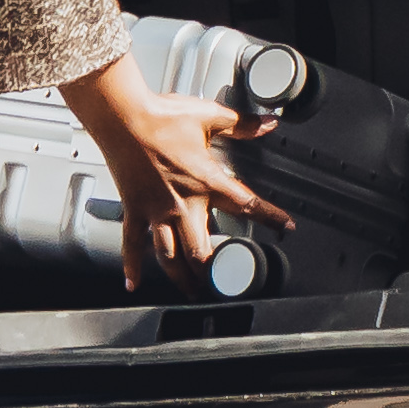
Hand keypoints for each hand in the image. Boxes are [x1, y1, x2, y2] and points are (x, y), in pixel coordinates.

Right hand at [55, 53, 291, 290]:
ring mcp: (156, 211)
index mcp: (205, 181)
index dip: (270, 217)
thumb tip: (267, 123)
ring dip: (181, 277)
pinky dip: (133, 265)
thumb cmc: (161, 116)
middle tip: (223, 282)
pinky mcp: (133, 209)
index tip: (286, 227)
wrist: (122, 116)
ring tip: (190, 291)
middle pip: (201, 250)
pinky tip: (135, 283)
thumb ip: (241, 124)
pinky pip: (132, 244)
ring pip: (170, 256)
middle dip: (213, 270)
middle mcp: (182, 203)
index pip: (245, 205)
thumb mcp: (209, 116)